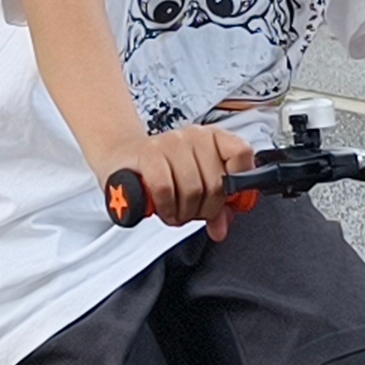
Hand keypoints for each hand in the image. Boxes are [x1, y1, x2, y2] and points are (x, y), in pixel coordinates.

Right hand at [105, 121, 263, 236]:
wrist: (122, 159)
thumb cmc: (161, 170)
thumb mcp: (195, 185)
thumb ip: (215, 207)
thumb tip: (222, 228)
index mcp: (213, 138)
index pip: (242, 154)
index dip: (240, 181)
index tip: (228, 197)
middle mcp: (194, 136)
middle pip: (216, 183)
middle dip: (205, 209)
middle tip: (192, 212)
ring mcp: (171, 143)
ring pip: (193, 189)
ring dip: (184, 212)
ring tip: (176, 212)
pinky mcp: (148, 154)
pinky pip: (166, 189)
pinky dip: (167, 207)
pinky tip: (164, 209)